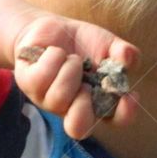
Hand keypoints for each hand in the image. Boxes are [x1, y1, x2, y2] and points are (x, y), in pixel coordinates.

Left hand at [12, 14, 140, 139]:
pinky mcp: (29, 85)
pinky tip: (53, 52)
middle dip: (84, 102)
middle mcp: (73, 108)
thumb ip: (122, 52)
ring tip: (71, 58)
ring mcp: (49, 100)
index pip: (116, 120)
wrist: (52, 28)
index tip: (128, 96)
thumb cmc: (84, 43)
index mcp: (99, 102)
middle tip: (85, 82)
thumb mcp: (108, 44)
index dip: (123, 114)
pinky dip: (53, 57)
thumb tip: (127, 60)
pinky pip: (42, 77)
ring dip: (70, 69)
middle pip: (78, 128)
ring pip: (59, 98)